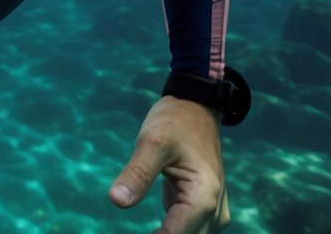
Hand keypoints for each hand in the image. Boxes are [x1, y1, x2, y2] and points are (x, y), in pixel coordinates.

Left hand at [108, 96, 229, 233]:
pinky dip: (168, 232)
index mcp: (204, 195)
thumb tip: (117, 200)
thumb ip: (137, 172)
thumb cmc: (176, 121)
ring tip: (137, 232)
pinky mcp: (202, 208)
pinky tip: (151, 229)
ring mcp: (211, 211)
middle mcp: (214, 209)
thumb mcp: (152, 141)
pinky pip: (185, 230)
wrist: (196, 108)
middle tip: (126, 208)